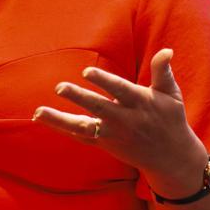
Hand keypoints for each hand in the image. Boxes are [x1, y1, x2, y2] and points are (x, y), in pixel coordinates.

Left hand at [33, 48, 207, 190]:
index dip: (103, 80)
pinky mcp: (105, 144)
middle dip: (79, 98)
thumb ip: (163, 71)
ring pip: (84, 127)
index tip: (87, 72)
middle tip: (59, 87)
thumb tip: (166, 50)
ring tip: (38, 112)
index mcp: (140, 103)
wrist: (171, 158)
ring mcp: (113, 135)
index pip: (119, 90)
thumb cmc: (170, 119)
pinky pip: (80, 137)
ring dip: (60, 120)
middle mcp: (125, 120)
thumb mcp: (171, 94)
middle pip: (98, 108)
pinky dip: (61, 129)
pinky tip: (42, 119)